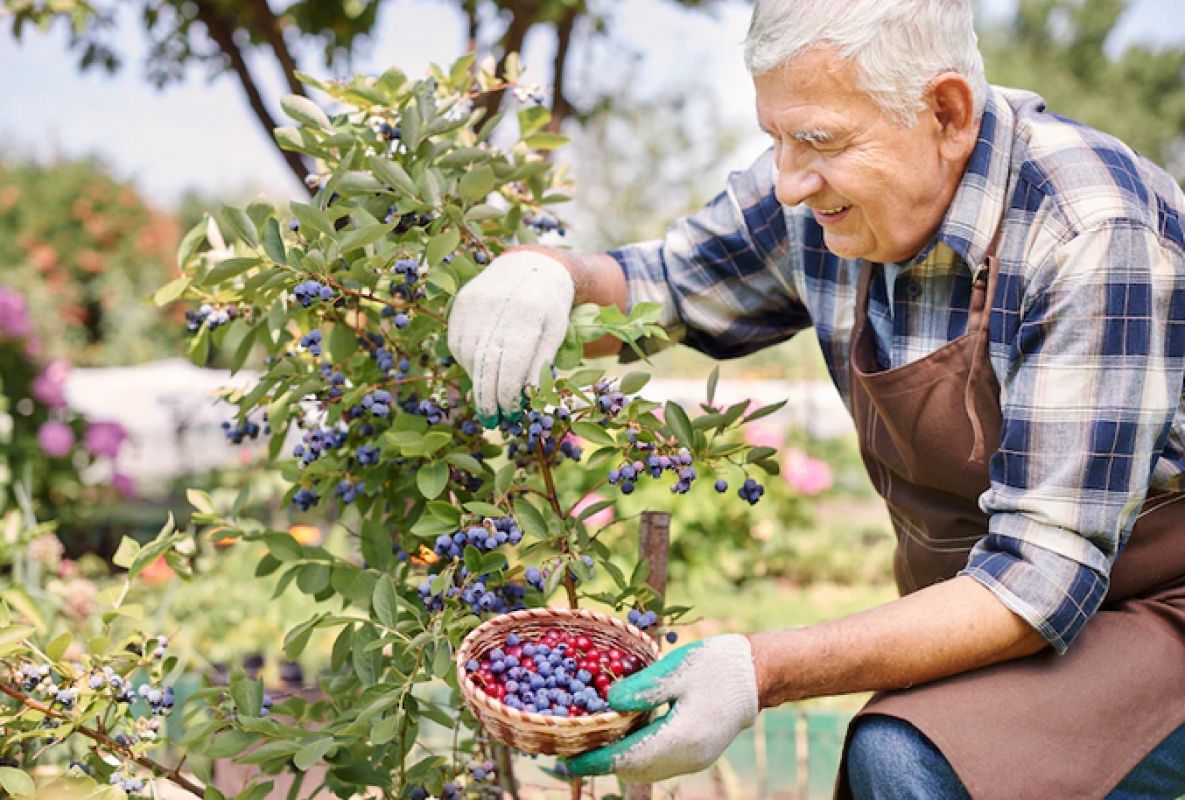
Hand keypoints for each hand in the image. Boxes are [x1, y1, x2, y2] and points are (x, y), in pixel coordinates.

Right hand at [447, 250, 573, 425]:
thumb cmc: (549, 305)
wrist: (532, 264)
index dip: (508, 396)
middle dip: (488, 398)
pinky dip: (466, 361)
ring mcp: (475, 303)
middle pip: (485, 365)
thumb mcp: (555, 333)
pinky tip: (480, 369)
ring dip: (477, 381)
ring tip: (489, 394)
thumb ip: (540, 364)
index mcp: (527, 316)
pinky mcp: (461, 302)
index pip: (511, 367)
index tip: (510, 415)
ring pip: (468, 356)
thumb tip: (525, 399)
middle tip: (492, 421)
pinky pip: (457, 342)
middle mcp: (497, 308)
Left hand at [565, 634, 758, 783]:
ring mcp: (694, 759)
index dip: (595, 761)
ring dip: (619, 761)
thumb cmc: (717, 665)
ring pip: (646, 769)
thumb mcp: (676, 669)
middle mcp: (687, 757)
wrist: (757, 673)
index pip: (628, 758)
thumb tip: (608, 703)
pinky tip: (623, 737)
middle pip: (634, 770)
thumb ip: (642, 688)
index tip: (567, 761)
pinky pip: (658, 763)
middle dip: (602, 763)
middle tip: (572, 749)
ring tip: (592, 745)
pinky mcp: (698, 753)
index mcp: (681, 737)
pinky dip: (636, 755)